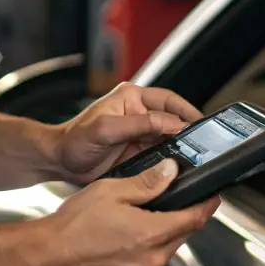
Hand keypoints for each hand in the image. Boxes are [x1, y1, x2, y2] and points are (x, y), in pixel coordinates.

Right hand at [29, 158, 219, 265]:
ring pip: (163, 250)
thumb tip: (171, 172)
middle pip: (180, 235)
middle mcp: (152, 260)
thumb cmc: (74, 225)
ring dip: (160, 234)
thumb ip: (146, 183)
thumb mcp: (112, 191)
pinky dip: (143, 250)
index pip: (194, 219)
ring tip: (141, 217)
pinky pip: (146, 264)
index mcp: (152, 234)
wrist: (46, 257)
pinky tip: (124, 238)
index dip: (207, 206)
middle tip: (174, 200)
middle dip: (181, 217)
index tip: (214, 197)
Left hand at [54, 82, 201, 184]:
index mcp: (132, 98)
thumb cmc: (75, 140)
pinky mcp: (140, 151)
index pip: (168, 101)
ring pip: (171, 138)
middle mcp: (139, 113)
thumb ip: (139, 124)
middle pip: (174, 119)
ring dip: (182, 147)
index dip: (186, 113)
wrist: (61, 162)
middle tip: (203, 145)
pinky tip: (179, 168)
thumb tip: (171, 123)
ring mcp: (140, 133)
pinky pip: (162, 154)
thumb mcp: (105, 130)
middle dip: (188, 132)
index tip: (201, 125)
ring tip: (195, 158)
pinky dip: (172, 160)